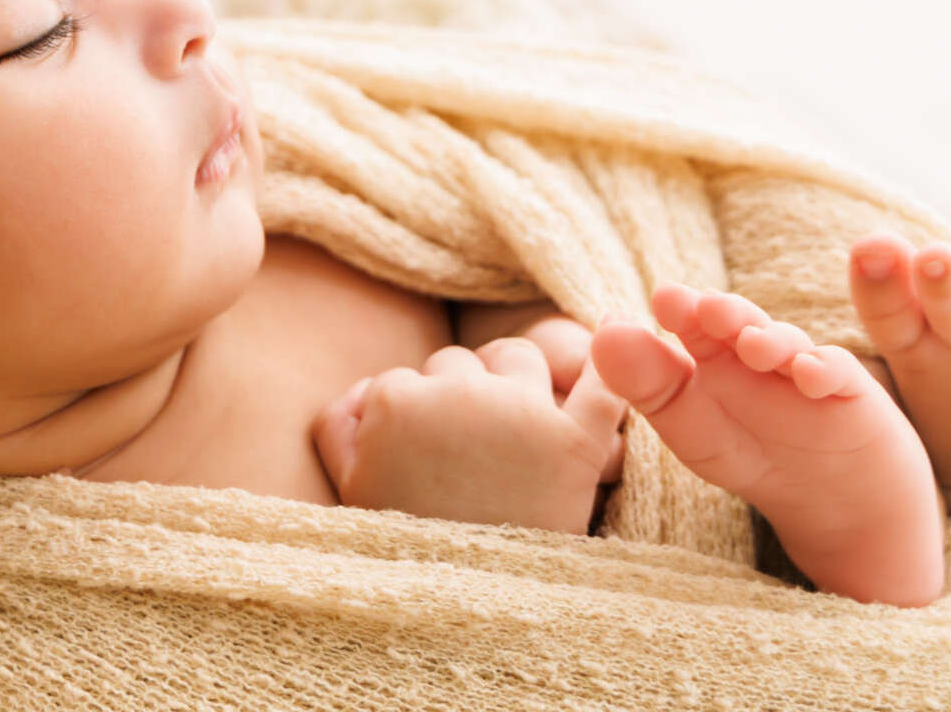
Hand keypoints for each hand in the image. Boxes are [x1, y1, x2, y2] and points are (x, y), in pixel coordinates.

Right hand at [311, 336, 628, 533]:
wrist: (463, 617)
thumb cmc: (404, 550)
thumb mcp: (350, 486)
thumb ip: (339, 423)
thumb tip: (367, 387)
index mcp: (398, 399)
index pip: (414, 375)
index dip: (424, 409)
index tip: (432, 446)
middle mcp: (459, 393)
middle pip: (464, 362)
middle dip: (467, 390)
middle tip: (474, 444)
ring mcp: (521, 414)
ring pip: (521, 358)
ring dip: (519, 378)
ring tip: (518, 424)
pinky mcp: (577, 443)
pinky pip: (603, 387)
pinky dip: (611, 362)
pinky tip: (612, 334)